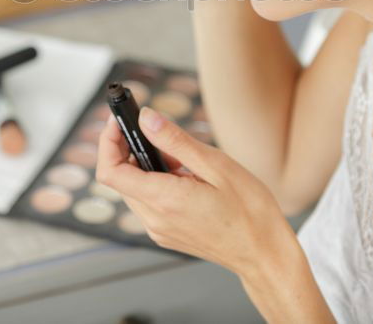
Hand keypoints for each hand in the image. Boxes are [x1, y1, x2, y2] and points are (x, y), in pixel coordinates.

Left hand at [95, 105, 295, 274]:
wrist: (264, 253)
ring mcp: (159, 230)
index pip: (110, 171)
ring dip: (146, 166)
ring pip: (134, 189)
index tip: (119, 120)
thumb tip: (146, 118)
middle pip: (120, 178)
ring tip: (183, 159)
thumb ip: (175, 141)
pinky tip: (186, 177)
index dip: (108, 141)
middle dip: (131, 149)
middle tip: (159, 132)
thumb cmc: (249, 211)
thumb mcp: (216, 165)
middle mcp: (154, 220)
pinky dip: (157, 182)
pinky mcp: (166, 234)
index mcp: (164, 200)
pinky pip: (149, 202)